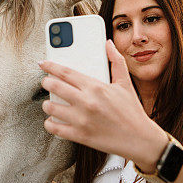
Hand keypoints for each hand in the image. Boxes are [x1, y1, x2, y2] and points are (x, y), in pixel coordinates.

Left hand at [39, 40, 167, 167]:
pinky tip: (53, 120)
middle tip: (46, 82)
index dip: (50, 66)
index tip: (43, 64)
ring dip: (46, 104)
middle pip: (55, 86)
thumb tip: (108, 44)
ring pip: (51, 107)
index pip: (66, 72)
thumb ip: (116, 61)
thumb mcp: (125, 83)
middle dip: (46, 82)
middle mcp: (86, 102)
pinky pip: (54, 128)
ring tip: (50, 102)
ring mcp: (81, 120)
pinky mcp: (79, 135)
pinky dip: (50, 123)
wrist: (139, 139)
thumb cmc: (131, 111)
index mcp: (96, 87)